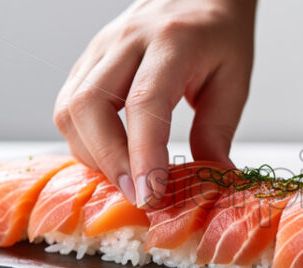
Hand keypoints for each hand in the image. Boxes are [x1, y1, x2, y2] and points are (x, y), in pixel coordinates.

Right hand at [53, 0, 255, 206]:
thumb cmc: (218, 35)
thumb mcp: (233, 81)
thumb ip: (218, 132)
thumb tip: (213, 182)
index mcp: (172, 42)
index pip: (144, 102)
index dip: (143, 154)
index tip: (150, 195)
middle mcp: (126, 41)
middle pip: (90, 106)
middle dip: (108, 161)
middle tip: (136, 195)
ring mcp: (99, 49)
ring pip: (70, 109)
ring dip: (93, 155)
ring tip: (126, 179)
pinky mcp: (86, 62)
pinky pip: (68, 108)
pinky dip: (85, 142)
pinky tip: (111, 159)